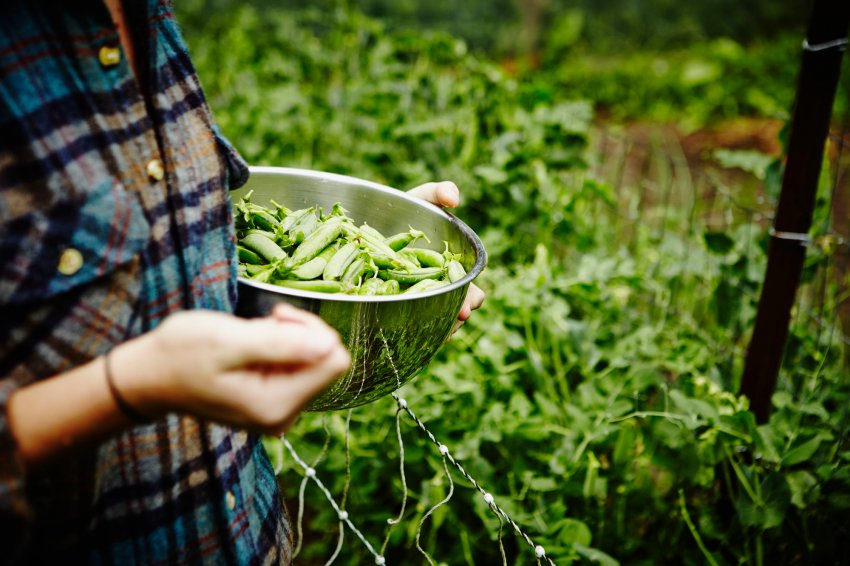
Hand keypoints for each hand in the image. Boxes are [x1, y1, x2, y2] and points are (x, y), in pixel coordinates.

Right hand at [113, 305, 349, 433]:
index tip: (276, 318)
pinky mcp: (272, 404)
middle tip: (258, 326)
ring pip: (311, 361)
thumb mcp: (229, 341)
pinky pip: (294, 368)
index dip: (312, 329)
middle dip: (297, 333)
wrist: (148, 376)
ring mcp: (278, 413)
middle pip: (325, 360)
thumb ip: (281, 344)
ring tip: (247, 339)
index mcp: (276, 405)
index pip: (334, 359)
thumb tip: (330, 345)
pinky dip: (276, 349)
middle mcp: (283, 417)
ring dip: (284, 340)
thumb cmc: (182, 353)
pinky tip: (248, 348)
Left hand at [406, 181, 485, 333]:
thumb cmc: (401, 212)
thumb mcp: (420, 199)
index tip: (471, 300)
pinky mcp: (392, 309)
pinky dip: (410, 332)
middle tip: (457, 319)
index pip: (468, 288)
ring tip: (437, 333)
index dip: (472, 296)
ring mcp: (414, 301)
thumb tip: (454, 199)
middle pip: (452, 310)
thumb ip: (438, 192)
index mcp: (449, 271)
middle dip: (457, 317)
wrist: (366, 228)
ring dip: (438, 328)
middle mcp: (435, 289)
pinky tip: (405, 336)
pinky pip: (404, 327)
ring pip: (432, 322)